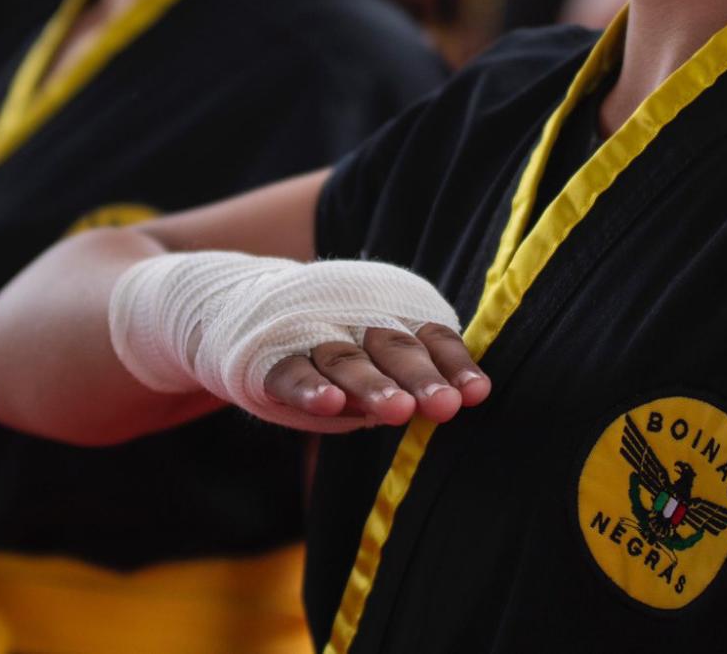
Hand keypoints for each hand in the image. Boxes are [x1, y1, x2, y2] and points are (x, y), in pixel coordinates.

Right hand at [262, 323, 489, 427]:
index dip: (454, 364)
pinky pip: (293, 372)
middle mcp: (355, 323)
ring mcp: (312, 338)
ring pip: (345, 359)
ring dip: (371, 383)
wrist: (251, 316)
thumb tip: (466, 400)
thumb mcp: (379, 364)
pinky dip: (312, 388)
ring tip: (397, 410)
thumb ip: (415, 382)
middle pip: (393, 346)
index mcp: (390, 321)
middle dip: (420, 377)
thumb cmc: (338, 352)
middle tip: (444, 405)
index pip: (429, 337)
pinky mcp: (273, 358)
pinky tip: (329, 404)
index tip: (476, 393)